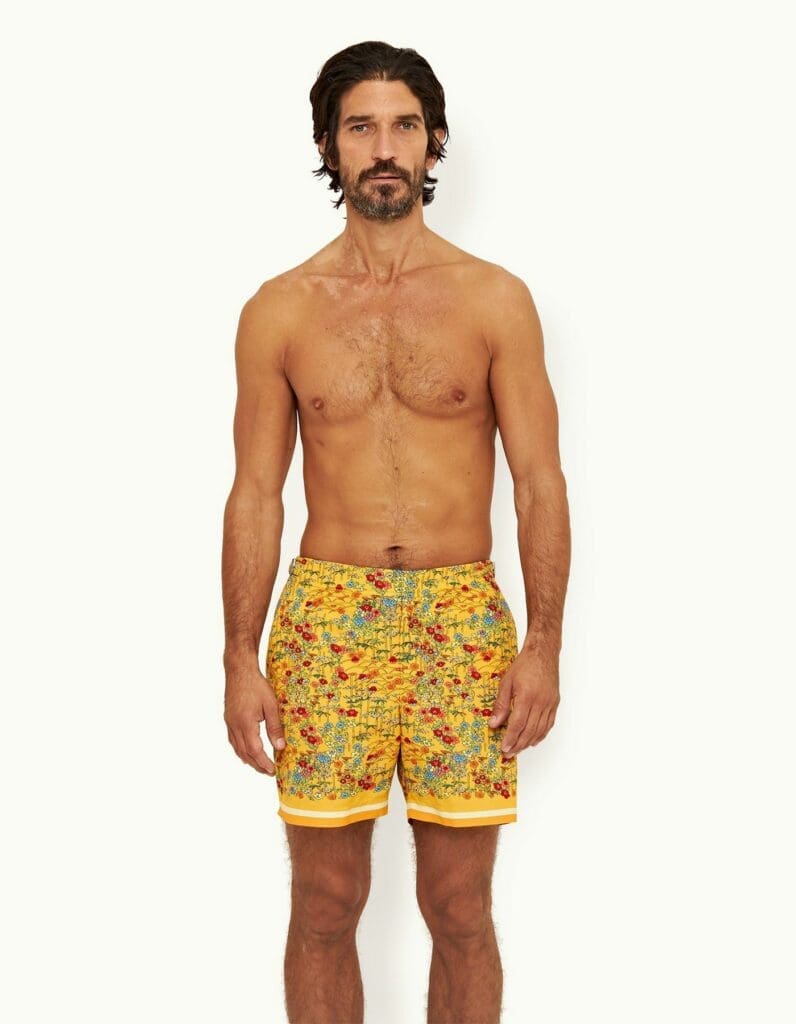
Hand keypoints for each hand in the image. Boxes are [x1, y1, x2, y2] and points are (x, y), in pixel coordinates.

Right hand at [223, 657, 285, 775]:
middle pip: (244, 753)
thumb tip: (280, 747)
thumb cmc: (256, 685)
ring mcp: (230, 723)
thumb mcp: (271, 705)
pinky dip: (241, 749)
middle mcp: (235, 726)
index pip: (254, 750)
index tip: (273, 771)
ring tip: (260, 765)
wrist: (239, 670)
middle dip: (257, 765)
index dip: (263, 763)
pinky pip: (233, 740)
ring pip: (237, 748)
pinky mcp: (229, 719)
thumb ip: (275, 727)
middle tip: (269, 771)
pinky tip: (248, 750)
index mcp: (246, 723)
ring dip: (248, 759)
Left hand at [487, 646, 559, 755]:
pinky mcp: (555, 703)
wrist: (543, 653)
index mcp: (527, 696)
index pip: (518, 724)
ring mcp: (550, 703)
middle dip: (518, 745)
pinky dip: (541, 734)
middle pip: (529, 730)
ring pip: (540, 730)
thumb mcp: (506, 682)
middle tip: (509, 754)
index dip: (510, 738)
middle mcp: (540, 702)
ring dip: (529, 742)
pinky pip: (549, 724)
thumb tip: (493, 724)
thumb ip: (501, 705)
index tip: (504, 748)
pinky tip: (533, 740)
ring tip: (519, 749)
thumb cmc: (524, 665)